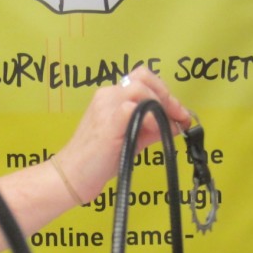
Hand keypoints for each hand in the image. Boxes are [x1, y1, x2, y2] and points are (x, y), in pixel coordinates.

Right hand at [53, 68, 190, 201]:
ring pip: (140, 88)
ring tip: (168, 126)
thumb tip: (177, 123)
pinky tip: (155, 132)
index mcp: (111, 97)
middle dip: (167, 96)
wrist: (72, 175)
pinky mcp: (107, 122)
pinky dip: (151, 118)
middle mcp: (107, 96)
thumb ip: (153, 128)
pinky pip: (133, 108)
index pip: (143, 80)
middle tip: (179, 116)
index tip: (179, 112)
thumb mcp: (131, 138)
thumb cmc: (98, 160)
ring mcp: (105, 106)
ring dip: (161, 105)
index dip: (164, 92)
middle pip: (144, 77)